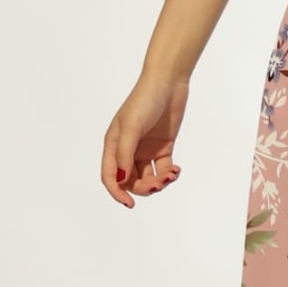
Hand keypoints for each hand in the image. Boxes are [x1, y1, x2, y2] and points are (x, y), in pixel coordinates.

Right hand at [101, 69, 189, 207]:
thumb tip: (122, 180)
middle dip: (144, 187)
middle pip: (131, 180)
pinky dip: (169, 174)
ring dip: (158, 183)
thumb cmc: (144, 100)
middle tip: (159, 184)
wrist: (168, 82)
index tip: (130, 204)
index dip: (117, 192)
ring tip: (171, 176)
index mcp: (114, 144)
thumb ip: (125, 154)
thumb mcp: (132, 126)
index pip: (111, 176)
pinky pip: (163, 169)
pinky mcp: (163, 147)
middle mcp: (128, 149)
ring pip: (148, 177)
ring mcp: (146, 149)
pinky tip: (176, 171)